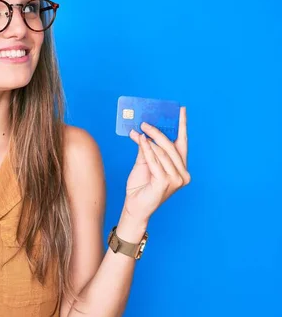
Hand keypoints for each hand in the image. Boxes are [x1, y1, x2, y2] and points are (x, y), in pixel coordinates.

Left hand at [123, 107, 190, 222]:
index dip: (182, 126)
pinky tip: (140, 140)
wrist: (134, 206)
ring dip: (150, 140)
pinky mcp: (165, 183)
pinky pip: (154, 161)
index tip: (181, 110)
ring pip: (162, 153)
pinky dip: (146, 150)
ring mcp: (175, 180)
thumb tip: (141, 132)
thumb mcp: (144, 163)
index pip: (182, 143)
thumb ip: (146, 149)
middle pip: (171, 146)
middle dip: (159, 132)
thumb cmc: (140, 186)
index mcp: (180, 168)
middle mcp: (182, 174)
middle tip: (145, 122)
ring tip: (140, 130)